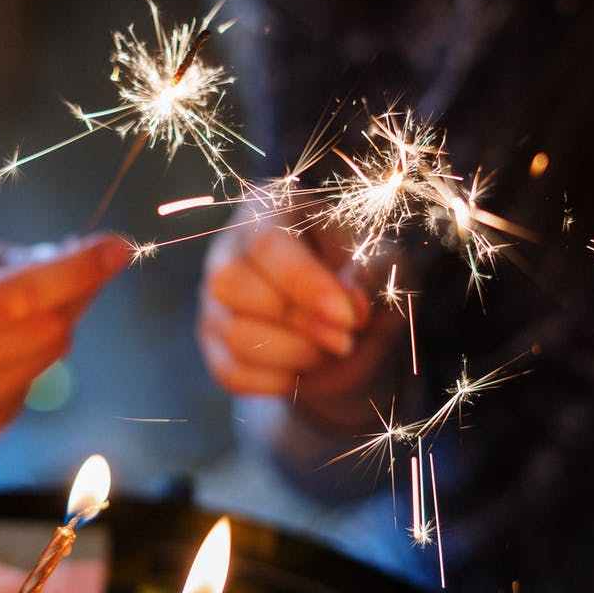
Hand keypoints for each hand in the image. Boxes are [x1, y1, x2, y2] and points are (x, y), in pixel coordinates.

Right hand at [198, 222, 370, 396]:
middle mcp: (227, 252)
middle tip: (346, 339)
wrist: (348, 327)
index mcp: (267, 210)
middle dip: (302, 324)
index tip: (348, 318)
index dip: (307, 285)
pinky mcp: (212, 347)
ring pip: (235, 336)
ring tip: (327, 351)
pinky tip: (303, 368)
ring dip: (293, 355)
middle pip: (239, 289)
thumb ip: (370, 275)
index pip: (268, 245)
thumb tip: (351, 306)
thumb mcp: (381, 264)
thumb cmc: (361, 278)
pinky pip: (232, 374)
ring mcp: (213, 303)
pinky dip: (276, 381)